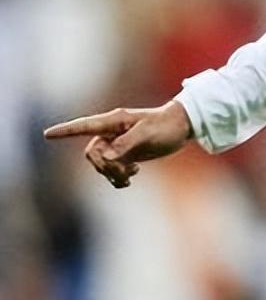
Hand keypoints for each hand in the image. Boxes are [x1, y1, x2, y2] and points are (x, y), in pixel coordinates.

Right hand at [44, 101, 194, 188]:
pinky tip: (131, 175)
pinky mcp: (125, 155)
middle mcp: (111, 133)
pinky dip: (118, 177)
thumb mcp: (147, 134)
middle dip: (105, 166)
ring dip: (112, 174)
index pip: (84, 126)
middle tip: (127, 170)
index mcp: (114, 122)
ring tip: (132, 173)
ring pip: (101, 165)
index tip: (48, 134)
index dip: (65, 131)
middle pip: (92, 154)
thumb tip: (106, 158)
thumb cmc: (166, 125)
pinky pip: (111, 170)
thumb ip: (126, 145)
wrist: (182, 127)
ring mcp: (117, 144)